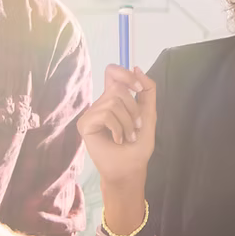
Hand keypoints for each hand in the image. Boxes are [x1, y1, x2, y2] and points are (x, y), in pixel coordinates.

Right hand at [75, 66, 156, 217]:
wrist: (129, 168)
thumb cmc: (138, 146)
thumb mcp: (149, 114)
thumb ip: (147, 90)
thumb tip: (136, 67)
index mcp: (114, 98)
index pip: (112, 72)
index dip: (125, 74)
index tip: (139, 88)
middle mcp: (101, 103)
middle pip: (118, 88)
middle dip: (134, 109)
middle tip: (136, 128)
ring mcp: (92, 113)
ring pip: (113, 102)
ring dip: (128, 123)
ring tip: (128, 137)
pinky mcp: (85, 124)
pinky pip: (105, 114)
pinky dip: (117, 129)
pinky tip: (116, 140)